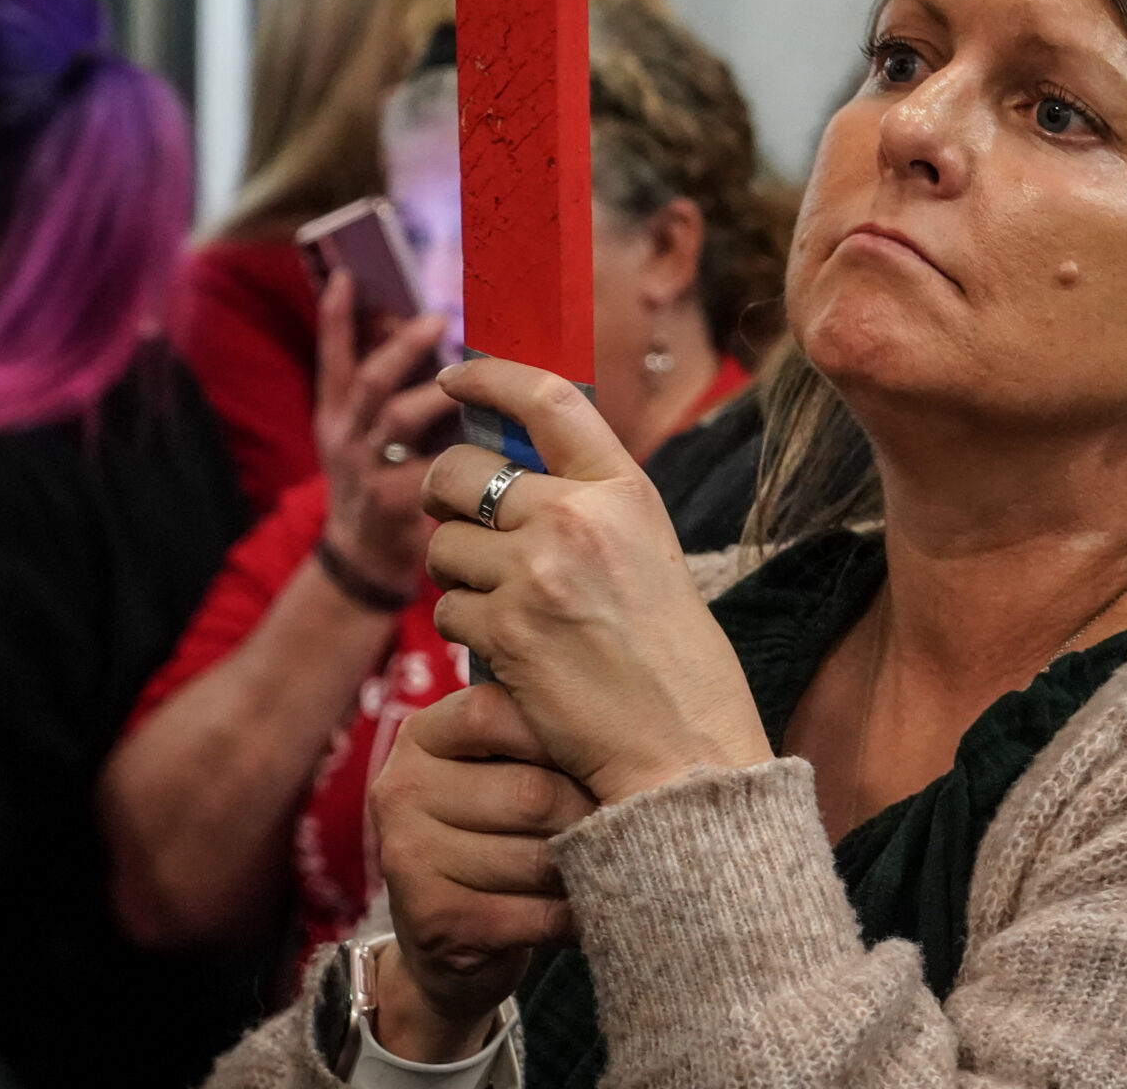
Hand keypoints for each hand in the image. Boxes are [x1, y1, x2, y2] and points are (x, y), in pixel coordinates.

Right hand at [317, 272, 453, 592]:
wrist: (363, 561)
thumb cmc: (383, 483)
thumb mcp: (371, 437)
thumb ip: (396, 391)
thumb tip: (436, 332)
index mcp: (338, 416)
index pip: (333, 358)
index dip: (337, 318)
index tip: (349, 276)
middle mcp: (345, 438)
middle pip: (368, 382)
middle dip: (402, 348)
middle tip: (438, 320)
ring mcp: (364, 470)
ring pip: (396, 421)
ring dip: (434, 392)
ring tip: (466, 376)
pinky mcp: (391, 503)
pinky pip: (426, 468)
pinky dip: (457, 448)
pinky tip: (488, 435)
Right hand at [370, 685, 591, 1060]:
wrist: (454, 933)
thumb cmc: (503, 828)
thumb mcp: (508, 765)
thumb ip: (542, 730)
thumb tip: (627, 710)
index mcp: (423, 736)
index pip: (491, 712)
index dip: (562, 737)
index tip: (604, 759)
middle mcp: (401, 789)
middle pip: (531, 793)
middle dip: (589, 815)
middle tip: (626, 825)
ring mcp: (408, 857)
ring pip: (537, 858)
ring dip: (584, 869)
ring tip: (606, 865)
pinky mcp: (432, 920)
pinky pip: (534, 916)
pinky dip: (572, 917)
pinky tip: (583, 911)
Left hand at [423, 358, 771, 805]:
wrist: (684, 748)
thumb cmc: (676, 663)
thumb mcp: (651, 555)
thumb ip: (589, 509)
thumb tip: (510, 478)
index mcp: (625, 491)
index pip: (547, 399)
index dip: (489, 377)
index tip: (455, 377)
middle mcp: (577, 518)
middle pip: (460, 473)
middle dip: (441, 496)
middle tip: (454, 520)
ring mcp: (536, 573)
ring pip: (444, 549)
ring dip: (458, 578)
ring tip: (505, 610)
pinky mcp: (504, 631)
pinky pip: (447, 613)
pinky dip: (467, 633)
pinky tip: (510, 654)